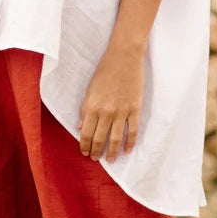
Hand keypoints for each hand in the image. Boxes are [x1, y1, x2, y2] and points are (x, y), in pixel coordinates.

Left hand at [78, 46, 143, 162]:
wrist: (124, 57)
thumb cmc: (104, 70)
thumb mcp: (90, 89)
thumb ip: (85, 109)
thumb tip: (81, 127)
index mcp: (92, 106)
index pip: (87, 133)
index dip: (85, 145)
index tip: (84, 152)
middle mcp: (106, 112)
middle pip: (100, 139)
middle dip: (96, 151)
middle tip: (95, 159)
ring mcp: (122, 112)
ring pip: (116, 139)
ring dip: (112, 152)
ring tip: (109, 160)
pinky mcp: (135, 109)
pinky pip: (133, 131)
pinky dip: (130, 143)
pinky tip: (127, 150)